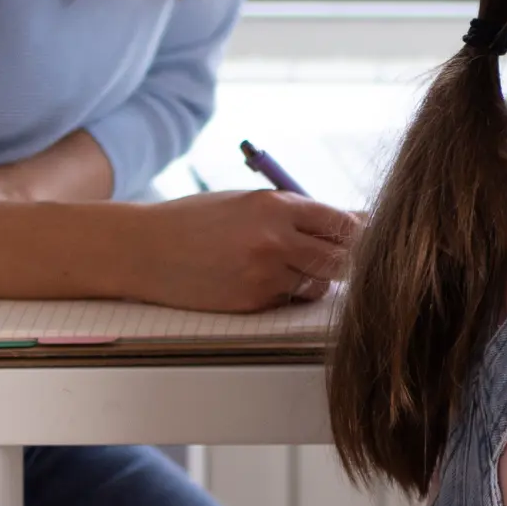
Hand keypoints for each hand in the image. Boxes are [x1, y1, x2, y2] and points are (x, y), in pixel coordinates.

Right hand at [124, 191, 358, 309]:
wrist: (143, 248)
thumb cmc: (200, 221)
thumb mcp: (250, 202)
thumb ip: (300, 213)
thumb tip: (359, 221)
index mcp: (277, 205)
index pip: (345, 224)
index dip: (360, 234)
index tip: (363, 238)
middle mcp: (275, 239)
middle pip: (343, 259)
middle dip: (346, 261)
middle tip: (334, 258)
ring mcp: (264, 274)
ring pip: (320, 286)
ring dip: (315, 280)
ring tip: (286, 266)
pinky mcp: (252, 302)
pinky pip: (291, 302)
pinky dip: (287, 295)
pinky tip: (261, 281)